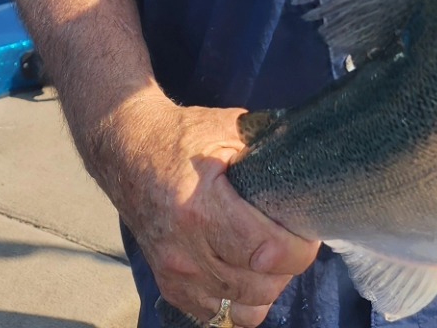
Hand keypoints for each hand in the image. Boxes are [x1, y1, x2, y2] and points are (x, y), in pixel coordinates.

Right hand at [99, 91, 318, 327]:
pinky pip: (218, 317)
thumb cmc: (182, 137)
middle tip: (295, 240)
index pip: (264, 250)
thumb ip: (267, 148)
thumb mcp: (227, 127)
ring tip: (271, 256)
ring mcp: (175, 274)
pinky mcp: (169, 287)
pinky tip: (245, 269)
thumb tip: (309, 162)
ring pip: (241, 310)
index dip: (298, 248)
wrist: (127, 152)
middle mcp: (185, 249)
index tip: (309, 231)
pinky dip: (239, 301)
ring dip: (266, 288)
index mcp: (201, 206)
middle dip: (288, 268)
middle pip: (257, 286)